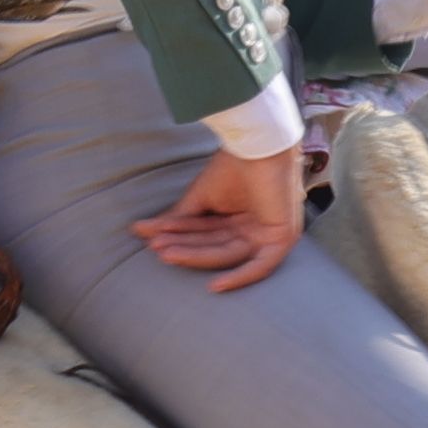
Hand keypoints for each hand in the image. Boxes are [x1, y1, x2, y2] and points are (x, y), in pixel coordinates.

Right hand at [133, 144, 305, 291]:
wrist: (258, 142)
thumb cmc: (234, 163)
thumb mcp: (200, 196)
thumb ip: (179, 218)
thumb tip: (145, 231)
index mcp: (237, 217)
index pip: (203, 233)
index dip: (176, 235)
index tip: (148, 235)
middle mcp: (252, 228)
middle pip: (213, 245)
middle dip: (183, 246)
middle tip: (155, 247)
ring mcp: (267, 234)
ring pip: (228, 254)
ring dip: (197, 255)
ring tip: (167, 252)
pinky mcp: (282, 239)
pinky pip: (260, 267)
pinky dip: (239, 277)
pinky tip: (214, 285)